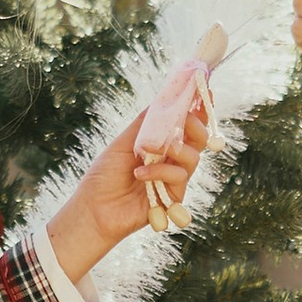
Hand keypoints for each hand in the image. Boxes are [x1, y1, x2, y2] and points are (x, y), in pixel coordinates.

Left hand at [45, 82, 212, 280]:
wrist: (93, 209)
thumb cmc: (104, 176)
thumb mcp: (123, 143)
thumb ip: (144, 124)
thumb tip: (162, 99)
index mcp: (160, 145)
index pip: (185, 125)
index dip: (199, 110)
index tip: (208, 93)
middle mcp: (171, 160)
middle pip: (199, 140)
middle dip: (196, 125)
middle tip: (185, 120)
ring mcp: (173, 179)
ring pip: (193, 157)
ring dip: (177, 149)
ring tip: (154, 151)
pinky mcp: (174, 198)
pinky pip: (179, 177)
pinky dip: (160, 171)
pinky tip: (139, 174)